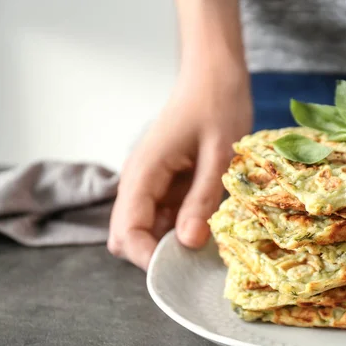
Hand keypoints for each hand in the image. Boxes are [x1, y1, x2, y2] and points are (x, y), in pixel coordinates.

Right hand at [107, 70, 251, 269]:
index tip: (182, 269)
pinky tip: (210, 220)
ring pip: (149, 229)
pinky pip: (166, 215)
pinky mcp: (166, 182)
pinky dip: (183, 225)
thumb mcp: (218, 156)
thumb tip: (186, 244)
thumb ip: (201, 200)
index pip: (126, 232)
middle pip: (130, 236)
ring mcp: (151, 182)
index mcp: (143, 173)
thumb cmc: (217, 105)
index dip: (148, 258)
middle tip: (199, 254)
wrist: (215, 75)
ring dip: (174, 240)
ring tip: (211, 236)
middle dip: (159, 253)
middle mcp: (139, 181)